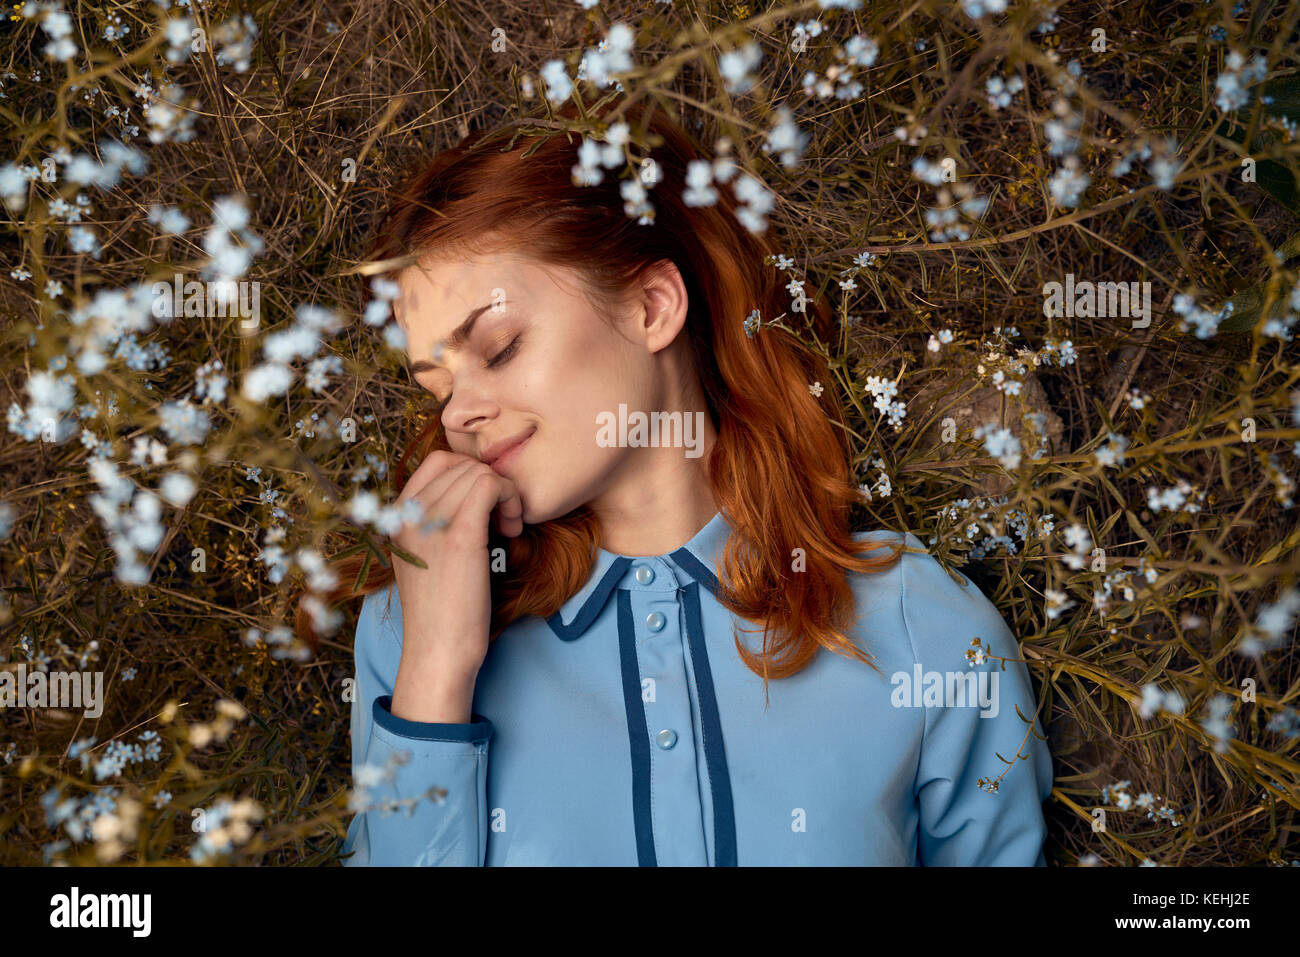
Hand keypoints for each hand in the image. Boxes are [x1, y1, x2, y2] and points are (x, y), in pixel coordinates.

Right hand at [388, 450, 522, 681]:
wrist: (438, 653)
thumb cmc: (442, 611)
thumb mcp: (425, 558)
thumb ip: (435, 523)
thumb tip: (474, 490)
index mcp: (397, 519)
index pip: (438, 462)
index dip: (471, 474)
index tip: (486, 507)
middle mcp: (408, 516)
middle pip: (462, 465)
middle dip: (492, 485)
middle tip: (504, 520)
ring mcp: (430, 525)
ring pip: (480, 473)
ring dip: (506, 494)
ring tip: (509, 527)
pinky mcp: (460, 538)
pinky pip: (490, 486)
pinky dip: (511, 499)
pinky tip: (513, 529)